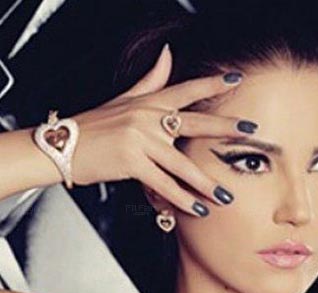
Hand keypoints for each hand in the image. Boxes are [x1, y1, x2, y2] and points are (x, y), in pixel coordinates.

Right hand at [69, 44, 256, 216]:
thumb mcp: (123, 99)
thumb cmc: (93, 126)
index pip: (186, 90)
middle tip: (252, 132)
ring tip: (225, 196)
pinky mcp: (131, 162)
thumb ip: (150, 81)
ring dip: (206, 183)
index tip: (237, 79)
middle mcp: (147, 118)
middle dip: (226, 128)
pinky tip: (197, 208)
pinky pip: (163, 184)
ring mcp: (140, 139)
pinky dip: (182, 198)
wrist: (63, 146)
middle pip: (194, 123)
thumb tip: (167, 55)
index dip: (212, 84)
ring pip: (182, 163)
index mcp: (148, 103)